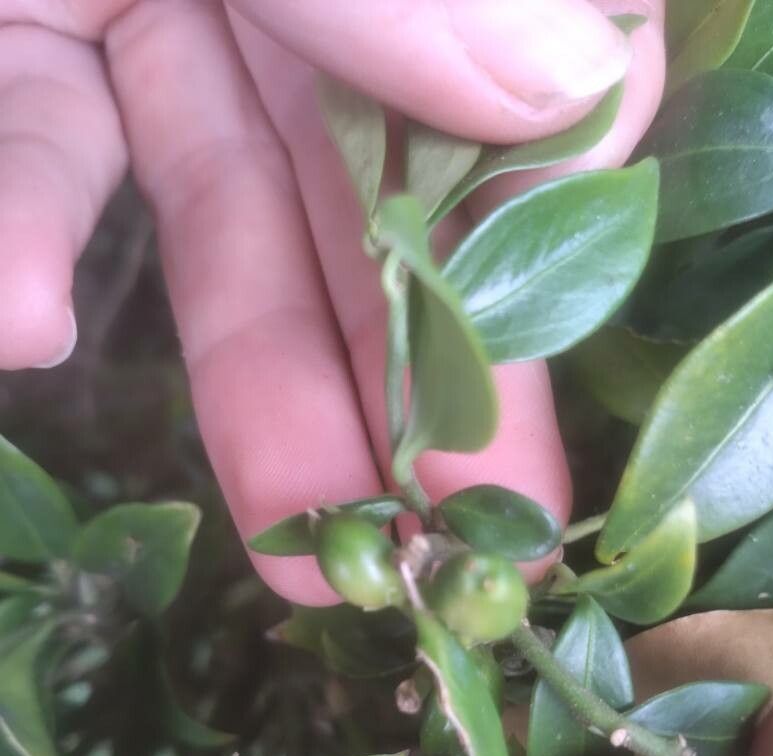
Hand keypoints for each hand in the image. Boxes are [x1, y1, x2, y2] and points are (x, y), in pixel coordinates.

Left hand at [0, 0, 664, 602]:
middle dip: (406, 381)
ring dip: (251, 369)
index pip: (528, 80)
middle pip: (379, 190)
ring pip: (224, 205)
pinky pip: (40, 153)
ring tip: (294, 533)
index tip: (523, 435)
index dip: (535, 264)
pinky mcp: (23, 41)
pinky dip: (27, 240)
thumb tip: (583, 76)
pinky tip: (24, 321)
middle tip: (437, 554)